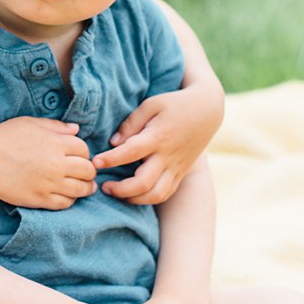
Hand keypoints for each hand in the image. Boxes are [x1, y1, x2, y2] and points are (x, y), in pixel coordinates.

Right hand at [0, 117, 97, 208]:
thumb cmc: (4, 136)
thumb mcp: (31, 123)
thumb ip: (56, 126)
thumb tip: (77, 129)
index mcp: (56, 143)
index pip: (84, 149)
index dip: (83, 152)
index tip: (78, 156)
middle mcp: (56, 164)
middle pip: (87, 170)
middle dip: (89, 171)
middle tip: (86, 173)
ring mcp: (49, 183)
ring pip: (81, 189)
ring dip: (85, 187)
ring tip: (85, 187)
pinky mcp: (39, 199)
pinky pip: (65, 203)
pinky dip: (70, 200)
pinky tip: (67, 195)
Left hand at [92, 82, 223, 203]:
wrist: (208, 111)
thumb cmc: (175, 104)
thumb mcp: (152, 104)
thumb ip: (131, 123)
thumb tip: (113, 142)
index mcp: (159, 136)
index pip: (132, 152)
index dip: (111, 159)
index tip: (95, 162)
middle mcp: (168, 156)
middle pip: (144, 183)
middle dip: (120, 189)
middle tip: (102, 185)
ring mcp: (176, 168)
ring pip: (156, 195)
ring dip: (133, 199)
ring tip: (116, 192)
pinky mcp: (180, 174)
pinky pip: (165, 194)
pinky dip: (147, 199)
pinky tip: (132, 195)